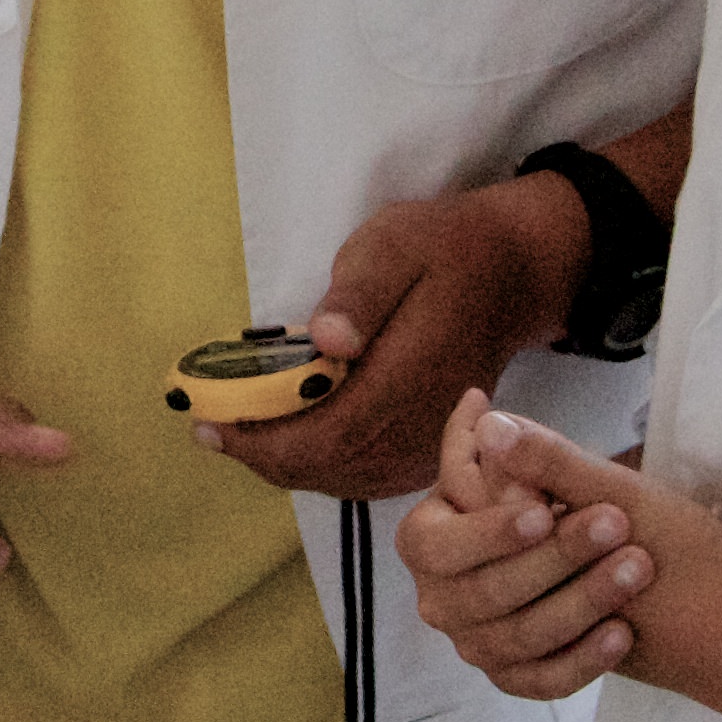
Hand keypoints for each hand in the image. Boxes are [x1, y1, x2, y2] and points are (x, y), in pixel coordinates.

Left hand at [206, 178, 577, 500]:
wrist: (512, 273)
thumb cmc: (445, 249)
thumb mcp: (396, 243)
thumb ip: (360, 293)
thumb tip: (327, 338)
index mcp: (413, 374)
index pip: (330, 434)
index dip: (264, 439)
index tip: (209, 421)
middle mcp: (423, 423)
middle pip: (330, 466)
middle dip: (261, 454)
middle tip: (208, 427)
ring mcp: (431, 443)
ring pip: (344, 478)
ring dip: (285, 464)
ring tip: (236, 433)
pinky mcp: (431, 448)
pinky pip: (366, 476)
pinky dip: (319, 467)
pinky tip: (289, 441)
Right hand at [400, 388, 650, 698]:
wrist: (641, 569)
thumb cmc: (588, 506)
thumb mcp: (576, 476)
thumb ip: (534, 454)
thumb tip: (488, 419)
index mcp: (430, 537)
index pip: (438, 544)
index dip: (488, 532)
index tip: (544, 509)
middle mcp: (440, 596)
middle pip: (485, 591)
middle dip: (554, 558)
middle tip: (615, 523)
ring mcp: (475, 642)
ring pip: (519, 635)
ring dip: (582, 600)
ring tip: (637, 567)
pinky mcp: (513, 676)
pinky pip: (541, 680)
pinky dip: (583, 658)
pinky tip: (623, 632)